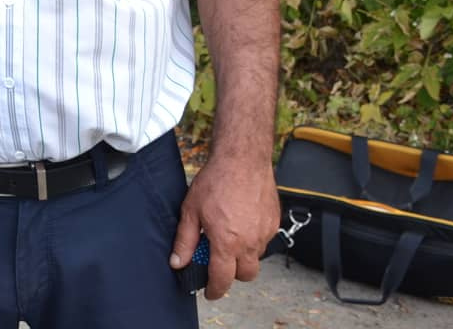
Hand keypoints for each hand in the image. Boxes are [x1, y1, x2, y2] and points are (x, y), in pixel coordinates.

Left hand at [170, 153, 280, 300]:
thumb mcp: (191, 210)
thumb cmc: (216, 181)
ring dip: (243, 255)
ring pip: (256, 258)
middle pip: (245, 275)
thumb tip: (178, 262)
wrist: (242, 160)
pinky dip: (253, 238)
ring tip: (229, 234)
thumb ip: (185, 240)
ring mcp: (265, 233)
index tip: (210, 292)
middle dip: (233, 274)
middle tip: (219, 261)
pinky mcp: (274, 223)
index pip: (222, 279)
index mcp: (227, 242)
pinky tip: (241, 221)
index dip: (215, 290)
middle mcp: (250, 242)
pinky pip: (264, 240)